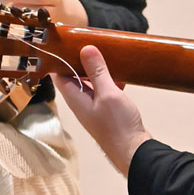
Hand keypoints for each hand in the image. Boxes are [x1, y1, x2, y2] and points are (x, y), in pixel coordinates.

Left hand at [54, 45, 151, 174]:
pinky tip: (121, 76)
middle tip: (91, 44)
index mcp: (75, 99)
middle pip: (74, 78)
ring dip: (97, 72)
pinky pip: (103, 92)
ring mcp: (94, 109)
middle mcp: (81, 104)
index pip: (59, 75)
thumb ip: (97, 72)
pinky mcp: (106, 112)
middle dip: (81, 62)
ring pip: (90, 85)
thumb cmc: (118, 124)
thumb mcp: (108, 93)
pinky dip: (109, 82)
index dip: (60, 59)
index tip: (67, 43)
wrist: (134, 151)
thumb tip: (86, 49)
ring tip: (106, 56)